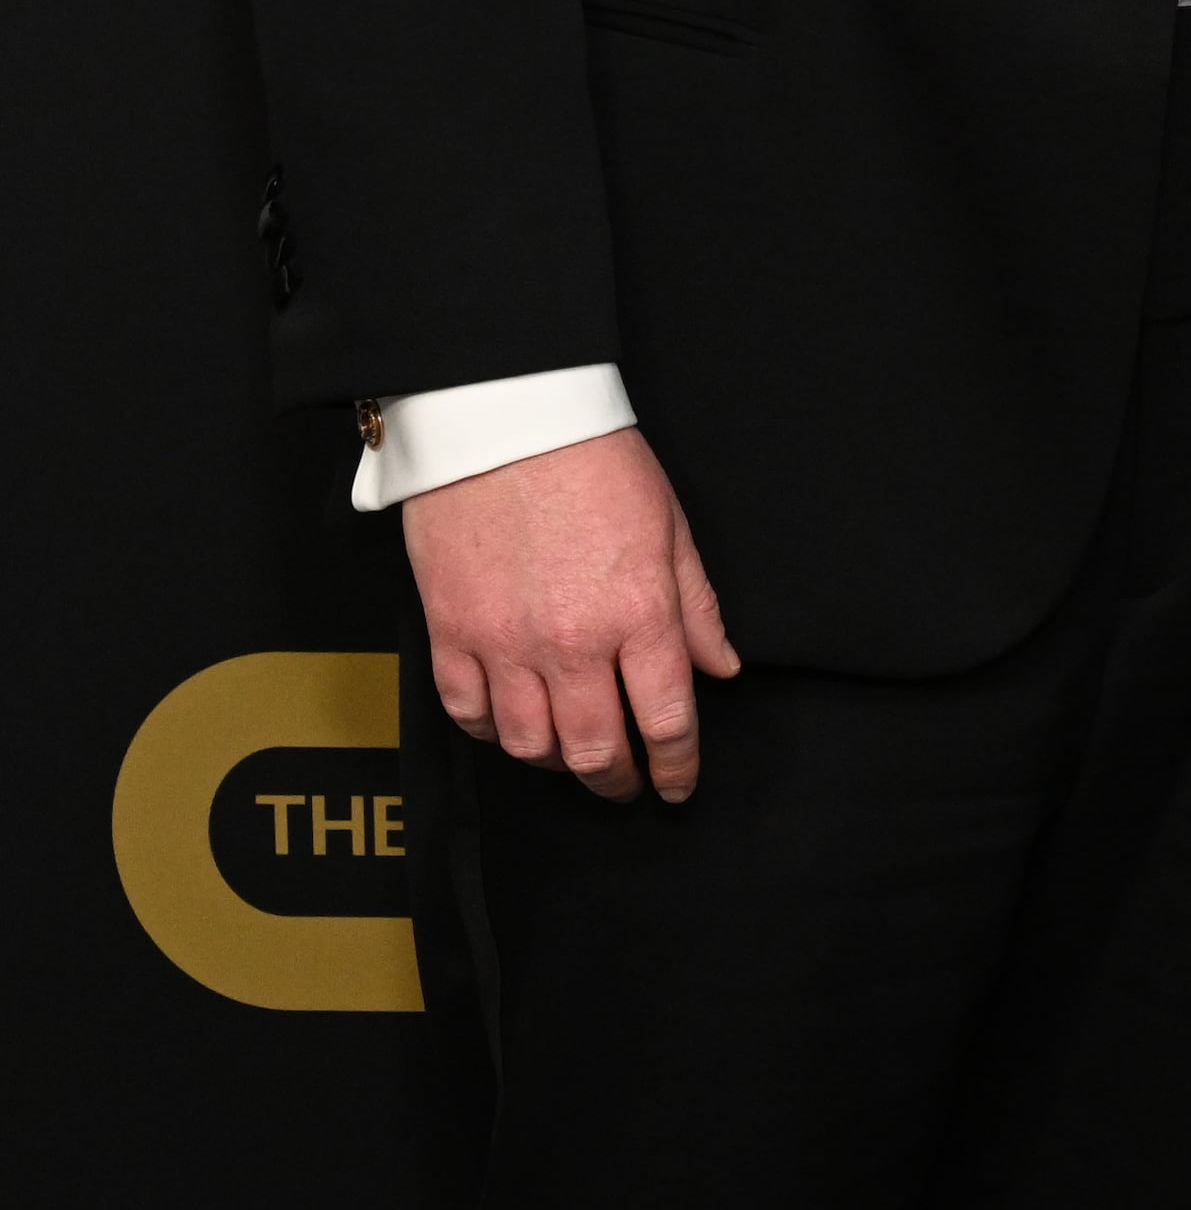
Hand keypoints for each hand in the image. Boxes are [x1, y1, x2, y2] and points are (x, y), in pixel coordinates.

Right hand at [401, 427, 740, 804]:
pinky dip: (491, 733)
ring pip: (528, 745)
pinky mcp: (448, 634)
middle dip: (618, 781)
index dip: (677, 765)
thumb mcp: (672, 529)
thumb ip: (697, 610)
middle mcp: (571, 643)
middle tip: (629, 786)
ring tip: (574, 758)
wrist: (505, 422)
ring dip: (556, 764)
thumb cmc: (597, 464)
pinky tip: (511, 728)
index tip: (679, 785)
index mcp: (639, 615)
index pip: (666, 720)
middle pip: (595, 749)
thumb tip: (721, 668)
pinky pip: (467, 712)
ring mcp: (503, 644)